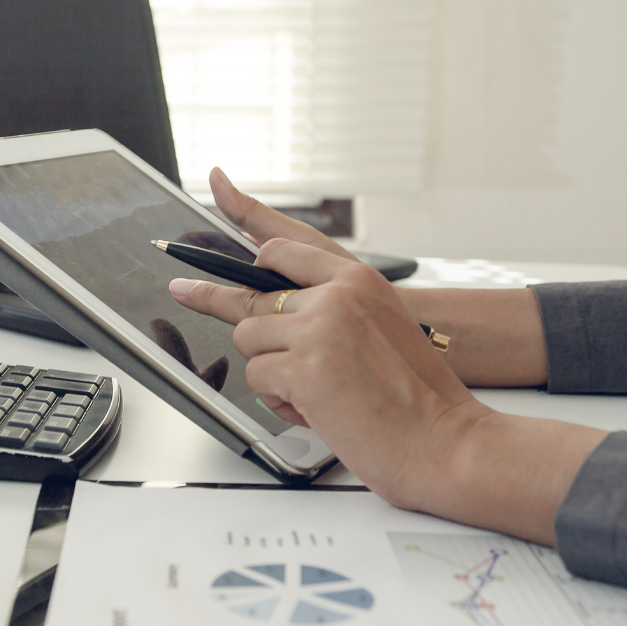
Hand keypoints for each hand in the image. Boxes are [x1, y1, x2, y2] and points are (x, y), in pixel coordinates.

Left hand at [208, 167, 551, 388]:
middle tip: (181, 289)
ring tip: (316, 391)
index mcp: (357, 278)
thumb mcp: (382, 326)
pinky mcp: (305, 367)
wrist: (445, 440)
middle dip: (219, 302)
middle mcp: (337, 294)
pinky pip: (258, 376)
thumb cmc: (416, 395)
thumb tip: (276, 305)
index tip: (217, 185)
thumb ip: (334, 305)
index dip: (243, 214)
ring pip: (249, 337)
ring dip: (270, 370)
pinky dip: (279, 399)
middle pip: (252, 295)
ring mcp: (320, 328)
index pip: (285, 241)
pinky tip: (318, 409)